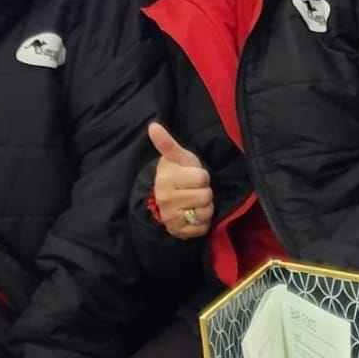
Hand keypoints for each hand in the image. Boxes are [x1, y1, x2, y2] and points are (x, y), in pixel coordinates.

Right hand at [148, 122, 212, 238]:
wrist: (164, 199)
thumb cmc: (177, 174)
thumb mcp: (177, 157)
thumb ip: (167, 143)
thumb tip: (153, 126)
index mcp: (167, 179)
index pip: (202, 178)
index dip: (202, 176)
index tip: (193, 176)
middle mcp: (166, 200)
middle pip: (205, 196)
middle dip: (204, 192)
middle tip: (194, 190)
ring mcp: (171, 218)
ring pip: (205, 212)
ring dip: (206, 207)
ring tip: (195, 201)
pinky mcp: (178, 232)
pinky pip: (202, 228)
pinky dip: (202, 222)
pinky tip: (194, 214)